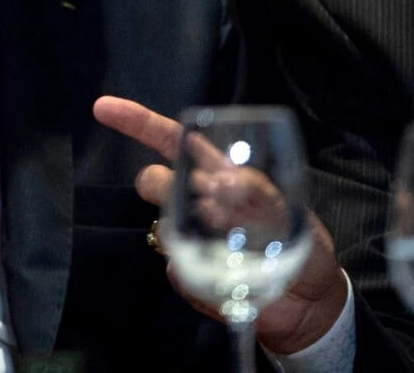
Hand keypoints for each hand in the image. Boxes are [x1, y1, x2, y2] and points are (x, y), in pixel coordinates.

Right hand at [93, 95, 350, 357]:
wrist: (309, 305)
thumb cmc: (303, 247)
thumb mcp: (294, 214)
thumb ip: (262, 197)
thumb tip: (223, 184)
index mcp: (222, 175)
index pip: (174, 141)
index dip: (139, 123)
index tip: (104, 108)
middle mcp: (199, 203)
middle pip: (157, 180)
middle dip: (157, 183)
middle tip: (191, 201)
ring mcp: (191, 240)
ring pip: (164, 226)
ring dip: (191, 234)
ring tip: (234, 251)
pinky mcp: (190, 277)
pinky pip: (177, 270)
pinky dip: (200, 276)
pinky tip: (231, 280)